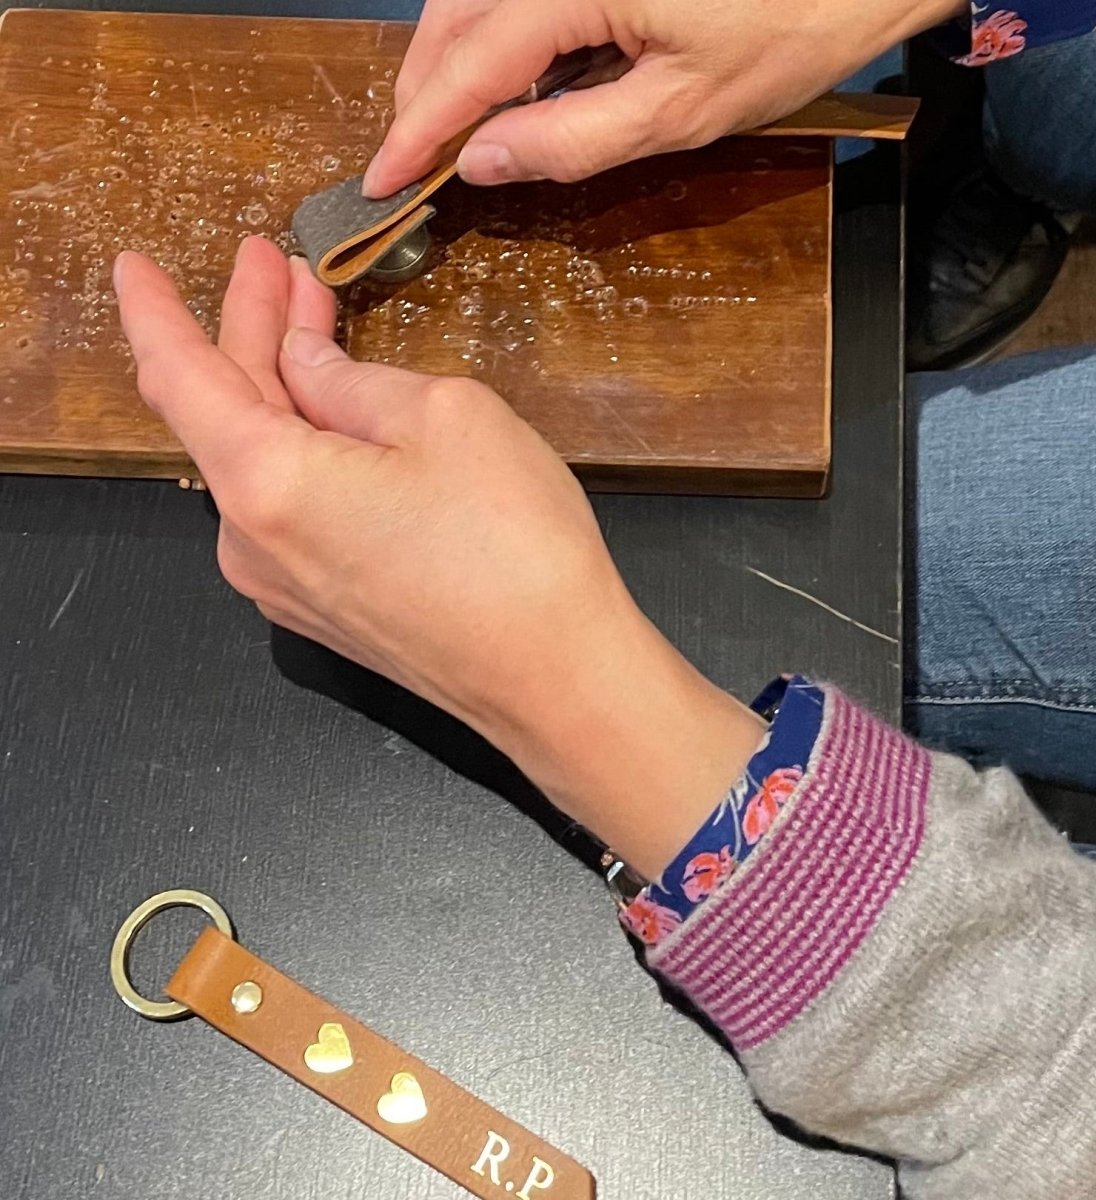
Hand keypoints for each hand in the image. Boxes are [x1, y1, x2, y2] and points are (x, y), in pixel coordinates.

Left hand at [114, 237, 761, 874]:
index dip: (155, 311)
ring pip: (262, 464)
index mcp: (266, 482)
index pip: (177, 376)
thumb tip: (302, 361)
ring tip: (315, 331)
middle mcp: (253, 542)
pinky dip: (306, 452)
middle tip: (277, 269)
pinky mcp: (324, 610)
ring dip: (284, 392)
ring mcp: (284, 586)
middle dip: (250, 334)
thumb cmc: (514, 550)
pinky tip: (339, 422)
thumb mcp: (444, 417)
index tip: (134, 268)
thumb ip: (350, 379)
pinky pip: (292, 511)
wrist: (556, 682)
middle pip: (226, 415)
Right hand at [363, 0, 962, 194]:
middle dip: (425, 91)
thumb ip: (572, 141)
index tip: (384, 177)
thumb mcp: (679, 110)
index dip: (422, 128)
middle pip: (454, 14)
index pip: (471, 64)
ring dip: (453, 60)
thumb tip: (485, 161)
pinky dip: (495, 34)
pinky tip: (507, 80)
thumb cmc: (790, 26)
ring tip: (451, 129)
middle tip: (411, 159)